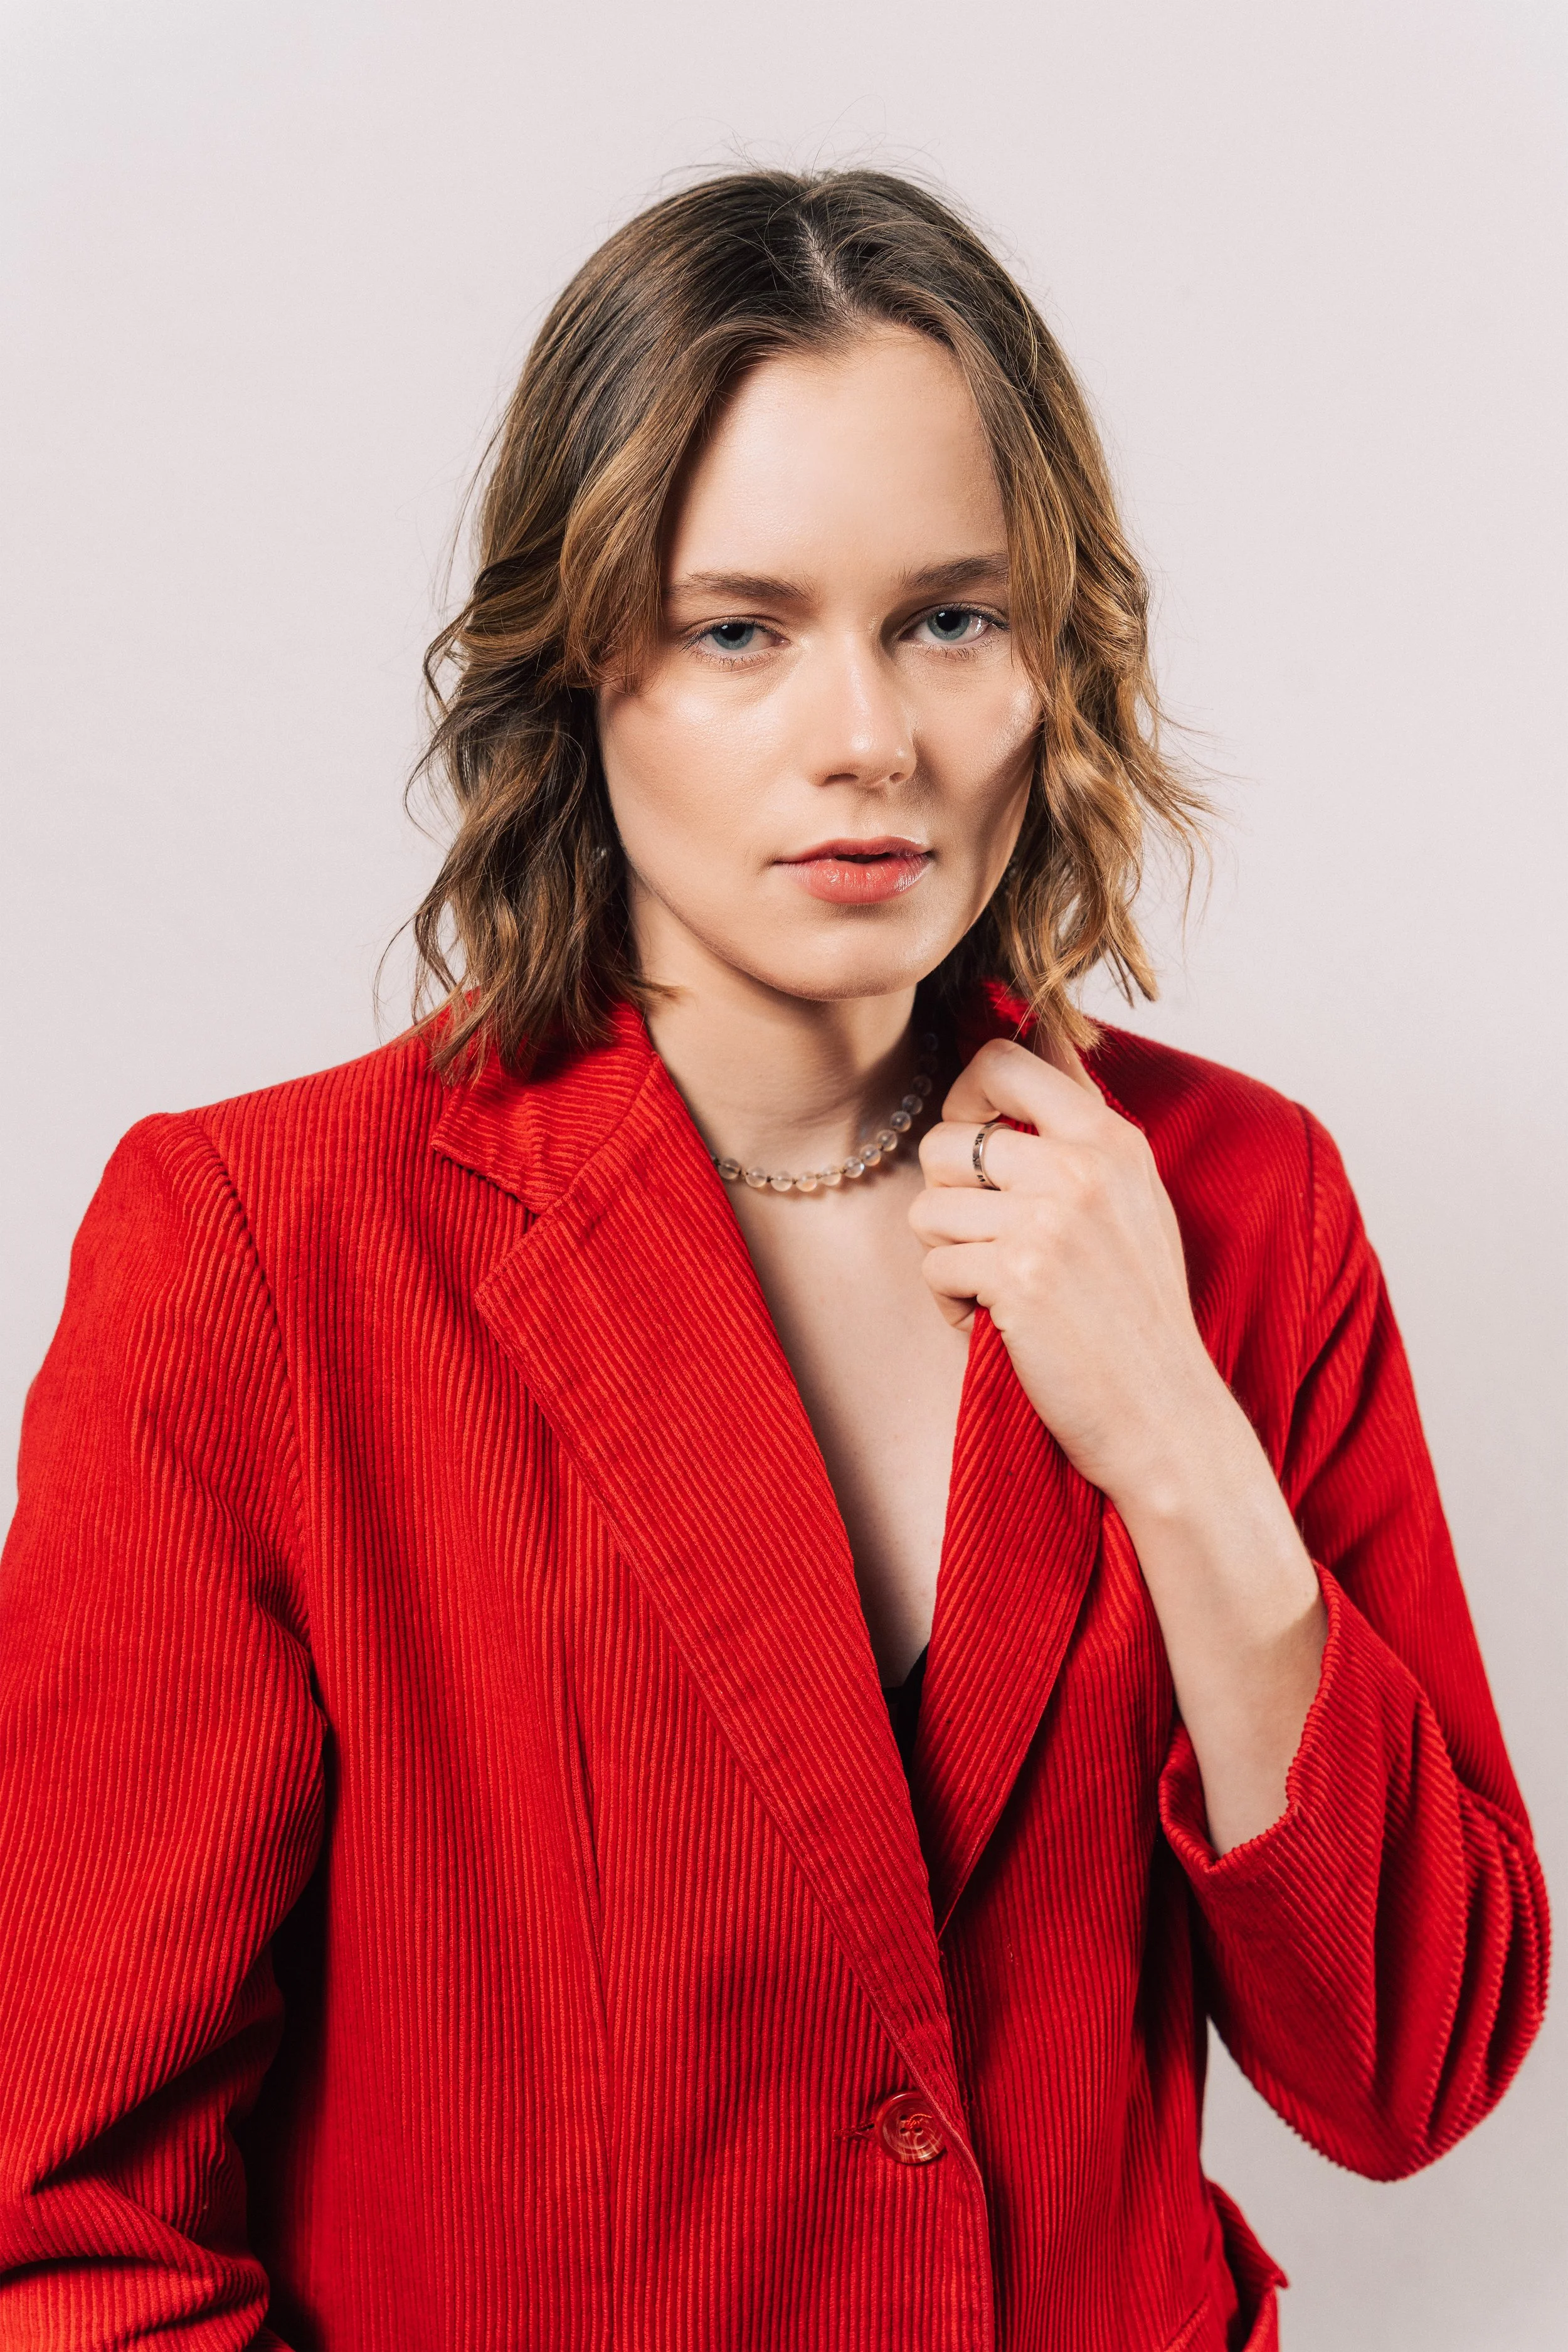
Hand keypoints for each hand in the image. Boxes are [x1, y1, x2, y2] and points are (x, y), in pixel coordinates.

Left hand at [909, 1035, 1224, 1513]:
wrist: (1166, 1414)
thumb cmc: (1137, 1312)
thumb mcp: (1130, 1195)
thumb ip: (1079, 1118)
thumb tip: (1034, 1030)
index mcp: (1111, 1137)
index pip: (1004, 1059)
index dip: (966, 1097)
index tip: (977, 1145)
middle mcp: (1083, 1166)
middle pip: (946, 1138)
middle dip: (947, 1196)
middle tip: (988, 1240)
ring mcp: (1051, 1219)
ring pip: (929, 1207)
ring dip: (947, 1256)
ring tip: (998, 1290)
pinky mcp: (1017, 1276)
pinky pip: (933, 1266)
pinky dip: (951, 1305)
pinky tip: (997, 1325)